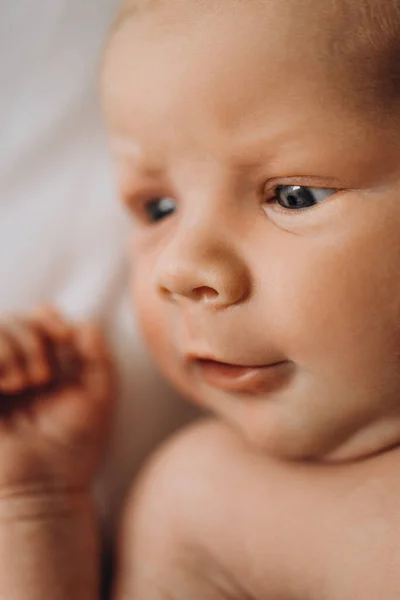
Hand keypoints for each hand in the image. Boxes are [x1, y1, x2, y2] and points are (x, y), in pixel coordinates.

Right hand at [0, 307, 114, 496]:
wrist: (43, 489)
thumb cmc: (74, 447)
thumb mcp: (99, 396)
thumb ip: (98, 356)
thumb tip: (84, 322)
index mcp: (47, 366)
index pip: (37, 319)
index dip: (47, 317)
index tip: (65, 336)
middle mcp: (17, 369)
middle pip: (14, 321)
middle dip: (32, 337)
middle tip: (43, 376)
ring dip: (11, 348)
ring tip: (24, 384)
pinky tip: (7, 385)